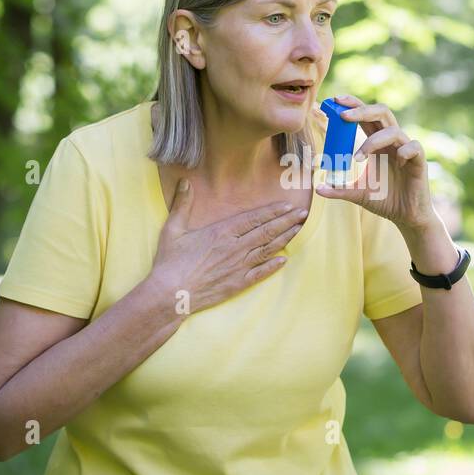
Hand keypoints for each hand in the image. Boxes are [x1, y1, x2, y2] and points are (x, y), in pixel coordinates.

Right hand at [149, 181, 306, 312]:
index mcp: (222, 232)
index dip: (273, 211)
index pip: (254, 218)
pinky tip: (284, 260)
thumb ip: (182, 204)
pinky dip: (273, 266)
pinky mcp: (238, 283)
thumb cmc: (170, 261)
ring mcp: (238, 266)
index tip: (288, 205)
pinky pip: (260, 273)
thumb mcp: (173, 228)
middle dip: (287, 221)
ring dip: (285, 239)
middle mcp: (235, 247)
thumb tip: (185, 181)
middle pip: (267, 231)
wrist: (171, 293)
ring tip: (299, 230)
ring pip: (267, 250)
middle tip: (303, 214)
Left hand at [315, 94, 434, 230]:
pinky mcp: (419, 161)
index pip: (366, 116)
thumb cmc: (384, 200)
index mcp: (377, 143)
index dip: (353, 105)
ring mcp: (406, 150)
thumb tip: (318, 188)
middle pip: (381, 112)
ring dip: (374, 141)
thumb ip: (339, 189)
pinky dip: (404, 151)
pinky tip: (398, 164)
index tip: (334, 101)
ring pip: (394, 131)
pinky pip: (414, 147)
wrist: (405, 216)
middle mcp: (391, 142)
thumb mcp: (357, 194)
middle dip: (362, 110)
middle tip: (343, 115)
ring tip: (358, 158)